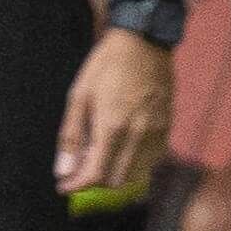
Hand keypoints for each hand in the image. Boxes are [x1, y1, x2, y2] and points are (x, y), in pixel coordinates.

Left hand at [55, 28, 172, 194]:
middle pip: (117, 181)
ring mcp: (157, 135)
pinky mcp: (168, 131)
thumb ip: (71, 136)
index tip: (64, 187)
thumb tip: (63, 170)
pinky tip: (119, 148)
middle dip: (95, 181)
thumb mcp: (79, 96)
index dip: (77, 186)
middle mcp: (139, 137)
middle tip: (79, 167)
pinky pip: (151, 162)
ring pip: (137, 176)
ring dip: (114, 175)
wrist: (144, 44)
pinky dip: (133, 164)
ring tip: (97, 156)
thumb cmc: (105, 67)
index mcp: (112, 128)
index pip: (96, 175)